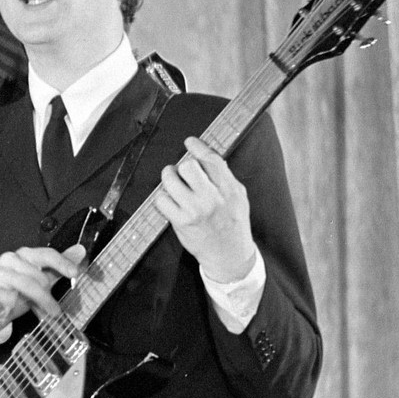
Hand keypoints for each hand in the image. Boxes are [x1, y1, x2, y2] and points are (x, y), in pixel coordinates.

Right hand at [0, 243, 87, 336]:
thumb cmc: (16, 292)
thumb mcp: (40, 280)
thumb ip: (58, 267)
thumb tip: (80, 251)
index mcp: (25, 255)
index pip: (46, 254)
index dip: (62, 263)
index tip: (75, 273)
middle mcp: (10, 259)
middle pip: (37, 273)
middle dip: (48, 291)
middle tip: (54, 306)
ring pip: (25, 284)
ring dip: (40, 300)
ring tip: (48, 312)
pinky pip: (4, 294)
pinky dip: (12, 300)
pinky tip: (14, 306)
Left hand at [157, 136, 257, 282]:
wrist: (229, 255)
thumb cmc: (233, 224)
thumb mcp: (238, 198)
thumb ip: (224, 178)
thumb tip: (206, 156)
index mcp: (230, 189)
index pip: (211, 160)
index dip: (198, 147)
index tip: (190, 142)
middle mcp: (212, 198)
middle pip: (188, 166)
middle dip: (182, 166)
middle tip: (180, 172)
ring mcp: (195, 210)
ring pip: (171, 180)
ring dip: (168, 178)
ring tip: (173, 183)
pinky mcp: (181, 221)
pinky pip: (161, 199)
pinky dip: (162, 198)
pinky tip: (169, 201)